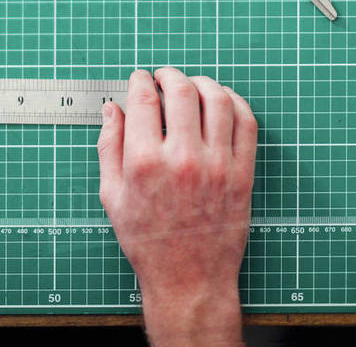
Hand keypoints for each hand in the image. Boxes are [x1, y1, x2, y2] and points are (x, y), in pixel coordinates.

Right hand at [97, 67, 256, 346]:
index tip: (141, 79)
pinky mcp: (242, 173)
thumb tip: (113, 107)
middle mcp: (183, 159)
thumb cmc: (148, 240)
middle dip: (170, 75)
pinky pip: (246, 122)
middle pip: (182, 91)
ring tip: (193, 86)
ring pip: (217, 99)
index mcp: (145, 163)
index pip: (145, 100)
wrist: (189, 279)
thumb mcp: (112, 195)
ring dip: (203, 83)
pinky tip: (221, 103)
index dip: (141, 80)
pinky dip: (235, 102)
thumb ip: (109, 146)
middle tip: (165, 78)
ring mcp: (217, 165)